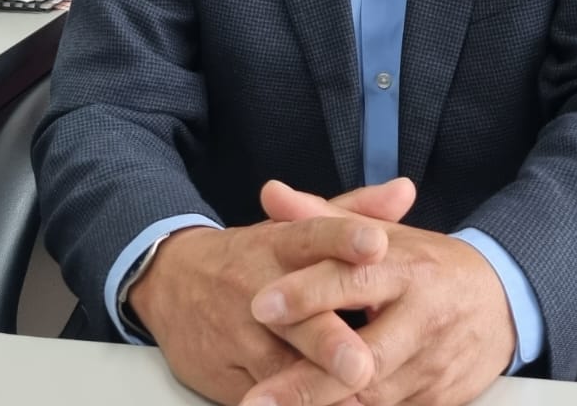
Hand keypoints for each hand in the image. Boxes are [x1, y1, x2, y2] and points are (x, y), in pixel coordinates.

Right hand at [130, 180, 416, 405]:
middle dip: (328, 342)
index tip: (376, 244)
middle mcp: (258, 289)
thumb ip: (351, 213)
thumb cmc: (252, 258)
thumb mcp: (292, 227)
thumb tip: (405, 191)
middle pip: (297, 316)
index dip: (344, 240)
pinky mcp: (227, 375)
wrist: (171, 283)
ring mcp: (240, 336)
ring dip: (312, 389)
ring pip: (278, 367)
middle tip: (361, 362)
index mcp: (279, 246)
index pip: (313, 238)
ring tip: (351, 399)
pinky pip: (264, 398)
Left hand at [243, 182, 515, 405]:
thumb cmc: (428, 264)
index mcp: (406, 267)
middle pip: (363, 357)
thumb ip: (323, 218)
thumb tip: (270, 195)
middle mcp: (423, 317)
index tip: (260, 306)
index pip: (352, 278)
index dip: (307, 293)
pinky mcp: (439, 400)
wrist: (504, 301)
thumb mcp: (383, 234)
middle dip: (307, 382)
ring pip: (374, 396)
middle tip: (257, 399)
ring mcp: (433, 364)